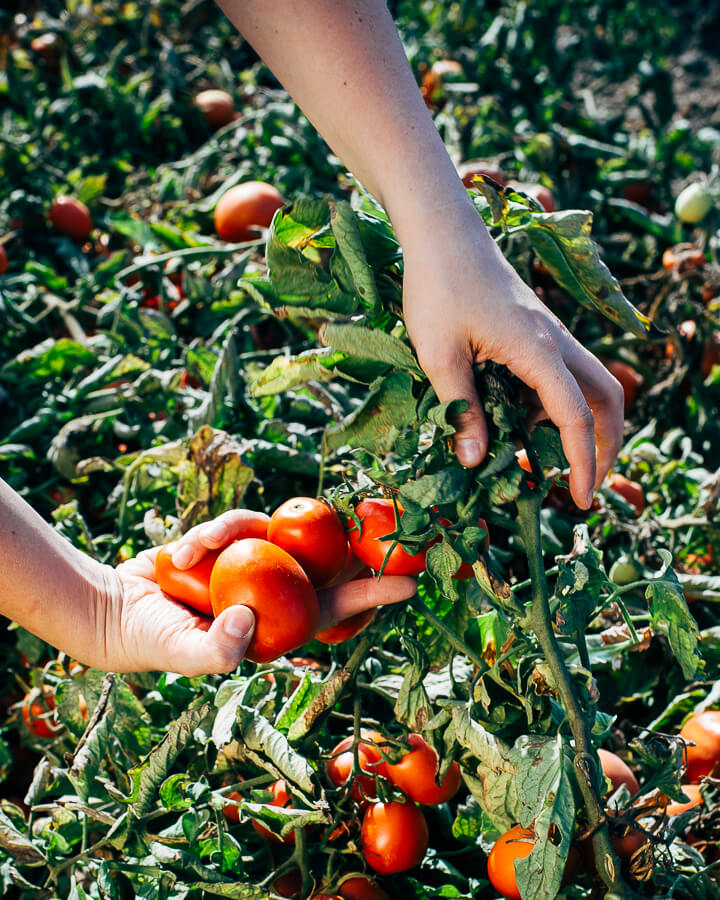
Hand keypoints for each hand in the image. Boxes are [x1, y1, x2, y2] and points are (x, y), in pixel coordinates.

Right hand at [171, 509, 416, 641]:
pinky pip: (235, 523)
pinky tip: (179, 551)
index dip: (372, 593)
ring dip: (232, 532)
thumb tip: (249, 618)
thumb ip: (216, 649)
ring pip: (274, 532)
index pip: (335, 606)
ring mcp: (254, 561)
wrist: (116, 608)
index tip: (409, 582)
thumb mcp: (182, 653)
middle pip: (323, 560)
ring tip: (186, 554)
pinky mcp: (231, 538)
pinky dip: (208, 532)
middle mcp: (275, 590)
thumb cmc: (153, 640)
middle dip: (349, 539)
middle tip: (377, 512)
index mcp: (278, 622)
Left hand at [400, 201, 624, 509]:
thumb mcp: (439, 355)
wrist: (443, 234)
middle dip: (607, 442)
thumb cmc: (437, 288)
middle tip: (586, 482)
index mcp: (538, 351)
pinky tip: (521, 420)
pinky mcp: (536, 330)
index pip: (576, 418)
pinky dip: (556, 402)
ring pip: (591, 382)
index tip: (581, 500)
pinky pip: (563, 372)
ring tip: (548, 458)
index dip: (584, 463)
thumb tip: (476, 462)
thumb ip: (461, 410)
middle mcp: (556, 342)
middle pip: (607, 396)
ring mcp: (550, 333)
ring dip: (584, 422)